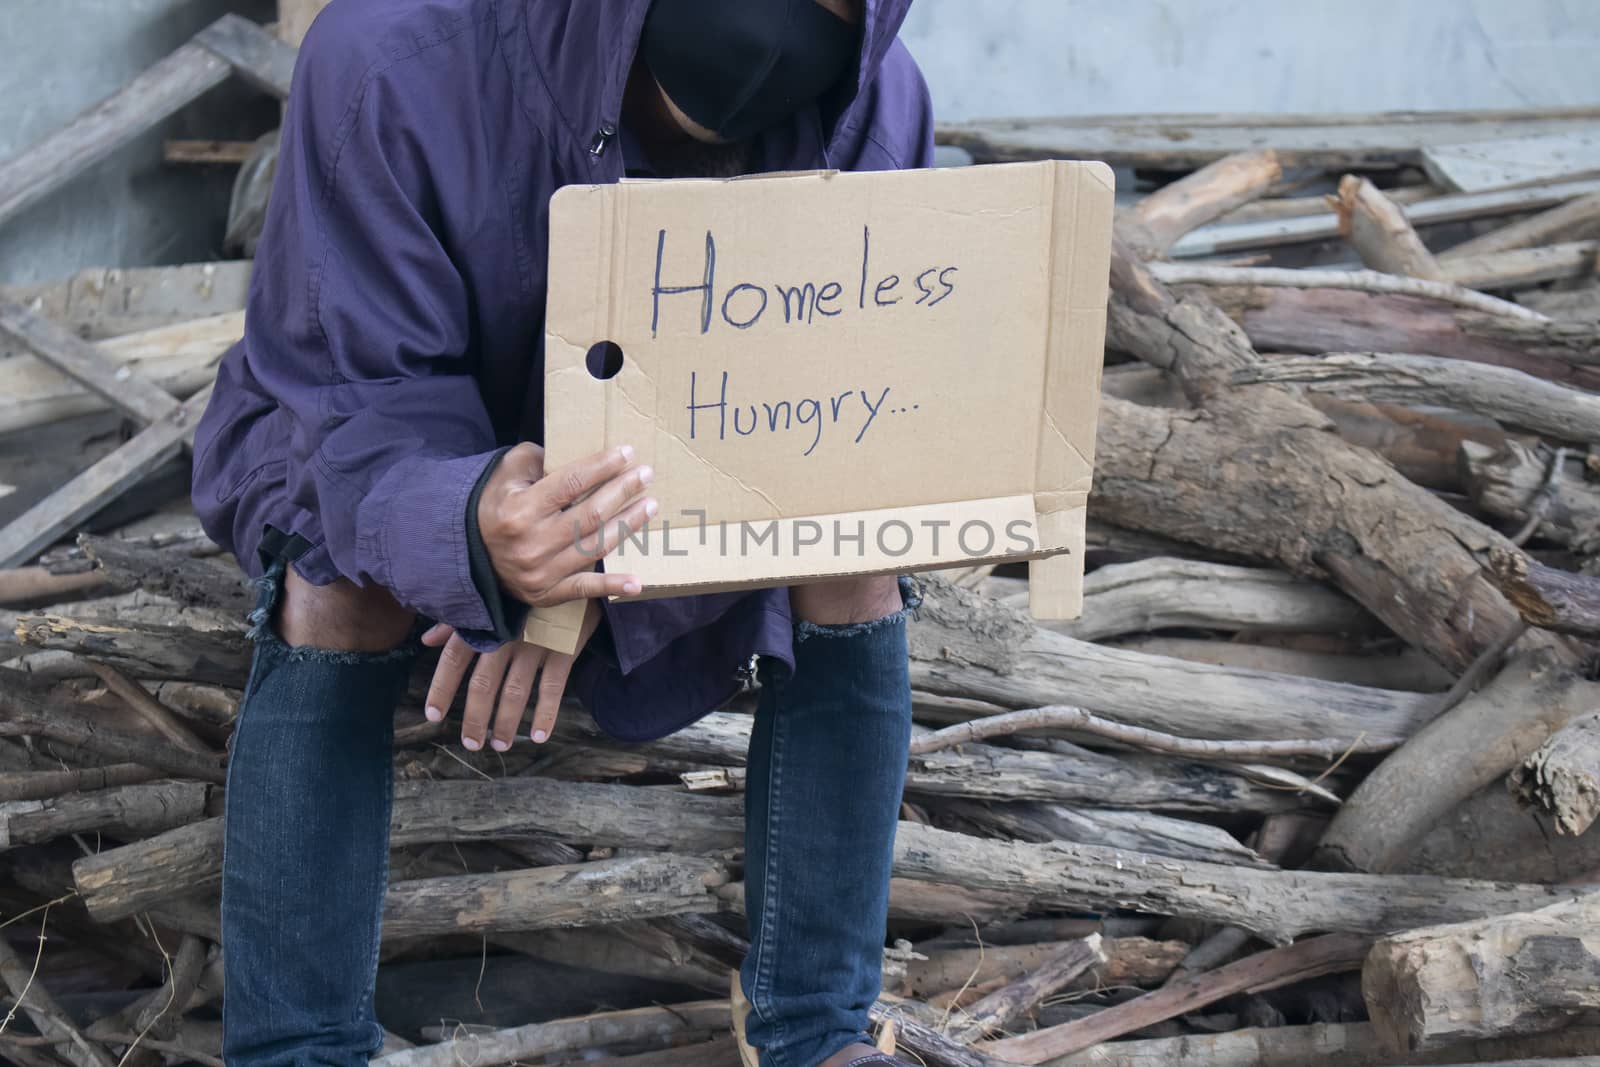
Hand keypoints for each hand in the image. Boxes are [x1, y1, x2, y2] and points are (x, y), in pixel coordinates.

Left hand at [422, 599, 603, 749]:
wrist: (576, 572)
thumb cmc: (526, 588)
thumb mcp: (491, 598)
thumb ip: (458, 621)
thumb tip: (427, 641)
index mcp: (485, 622)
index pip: (454, 659)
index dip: (441, 688)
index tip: (433, 715)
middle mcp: (505, 635)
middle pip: (483, 684)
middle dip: (475, 718)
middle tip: (471, 743)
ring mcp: (535, 643)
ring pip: (515, 692)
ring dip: (506, 723)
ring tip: (500, 745)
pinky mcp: (563, 649)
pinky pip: (552, 688)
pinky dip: (546, 714)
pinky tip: (539, 736)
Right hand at [478, 442, 656, 606]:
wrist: (467, 555)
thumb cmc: (494, 507)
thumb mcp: (505, 473)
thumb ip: (537, 459)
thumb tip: (575, 456)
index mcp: (520, 509)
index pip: (571, 483)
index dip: (602, 466)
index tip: (627, 453)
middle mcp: (532, 542)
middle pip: (590, 514)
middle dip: (622, 490)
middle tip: (646, 474)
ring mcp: (541, 571)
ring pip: (595, 546)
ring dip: (628, 525)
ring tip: (650, 505)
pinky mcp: (547, 593)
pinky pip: (584, 589)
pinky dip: (611, 587)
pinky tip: (637, 582)